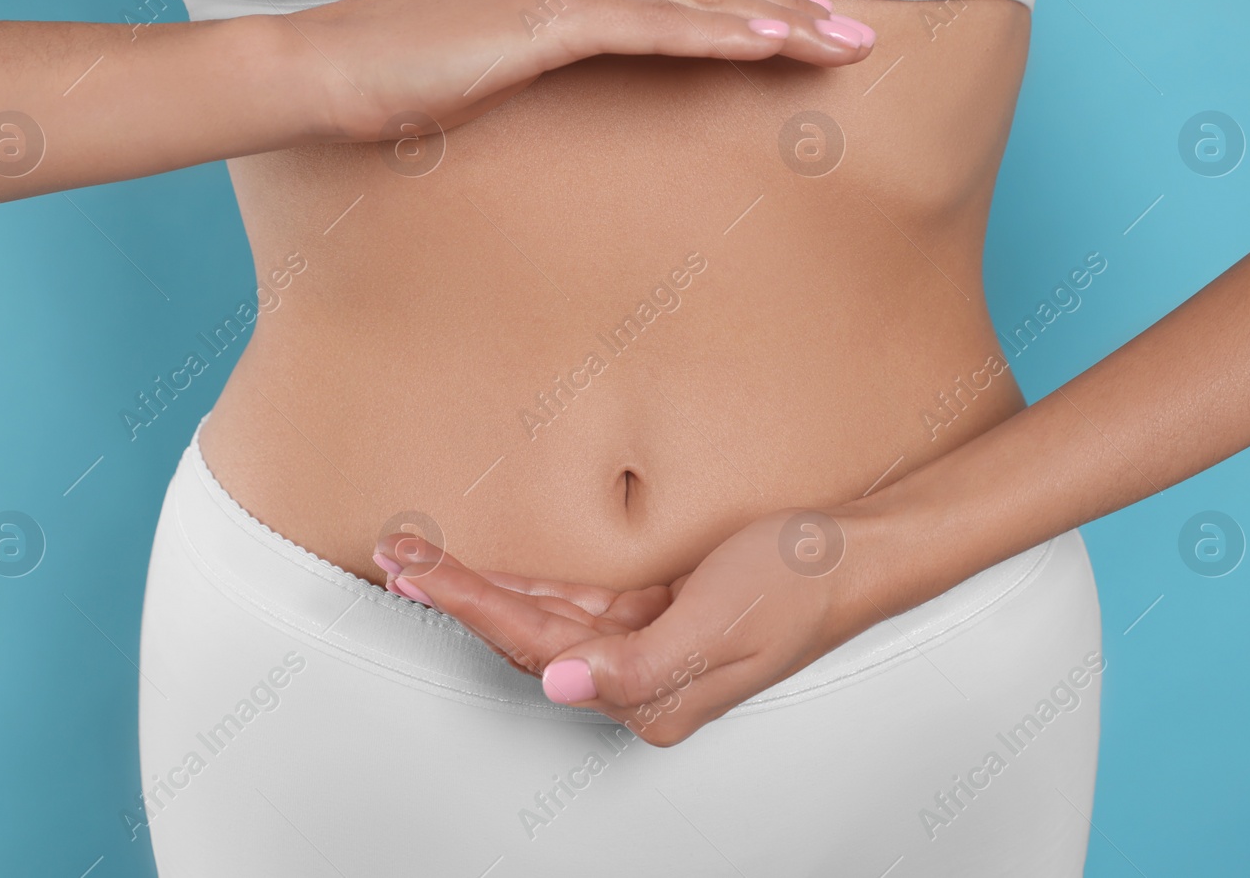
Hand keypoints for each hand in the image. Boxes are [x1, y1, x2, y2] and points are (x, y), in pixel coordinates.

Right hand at [287, 0, 876, 140]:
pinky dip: (718, 34)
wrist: (325, 70)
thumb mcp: (501, 36)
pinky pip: (653, 24)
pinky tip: (773, 47)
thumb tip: (624, 58)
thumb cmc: (406, 65)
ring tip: (841, 47)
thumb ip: (567, 30)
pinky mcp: (545, 10)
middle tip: (857, 37)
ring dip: (777, 22)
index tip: (813, 23)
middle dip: (789, 7)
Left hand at [374, 506, 919, 746]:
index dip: (475, 607)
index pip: (540, 651)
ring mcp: (642, 645)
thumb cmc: (797, 586)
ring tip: (418, 559)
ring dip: (481, 586)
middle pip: (528, 636)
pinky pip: (573, 598)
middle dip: (459, 596)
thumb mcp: (719, 626)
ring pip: (542, 616)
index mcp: (651, 697)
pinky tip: (482, 567)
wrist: (853, 552)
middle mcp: (638, 679)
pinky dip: (525, 579)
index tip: (422, 573)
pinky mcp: (652, 612)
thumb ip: (636, 665)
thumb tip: (560, 687)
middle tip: (397, 557)